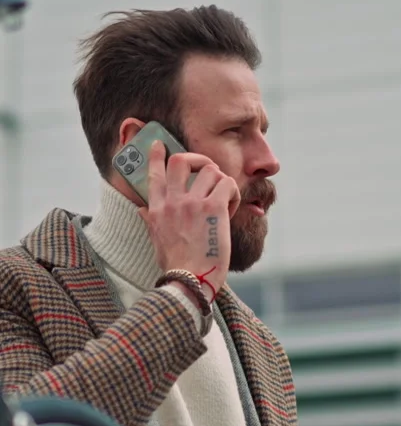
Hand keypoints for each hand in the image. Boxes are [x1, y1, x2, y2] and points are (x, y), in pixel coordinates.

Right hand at [140, 141, 239, 298]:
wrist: (189, 281)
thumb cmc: (176, 267)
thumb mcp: (156, 241)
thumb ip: (150, 221)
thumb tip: (141, 209)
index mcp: (157, 210)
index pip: (154, 174)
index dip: (157, 155)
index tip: (160, 144)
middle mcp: (173, 202)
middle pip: (181, 160)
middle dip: (197, 159)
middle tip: (207, 169)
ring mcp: (193, 203)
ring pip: (210, 169)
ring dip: (221, 181)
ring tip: (224, 200)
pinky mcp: (214, 209)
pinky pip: (227, 184)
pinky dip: (233, 193)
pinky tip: (231, 209)